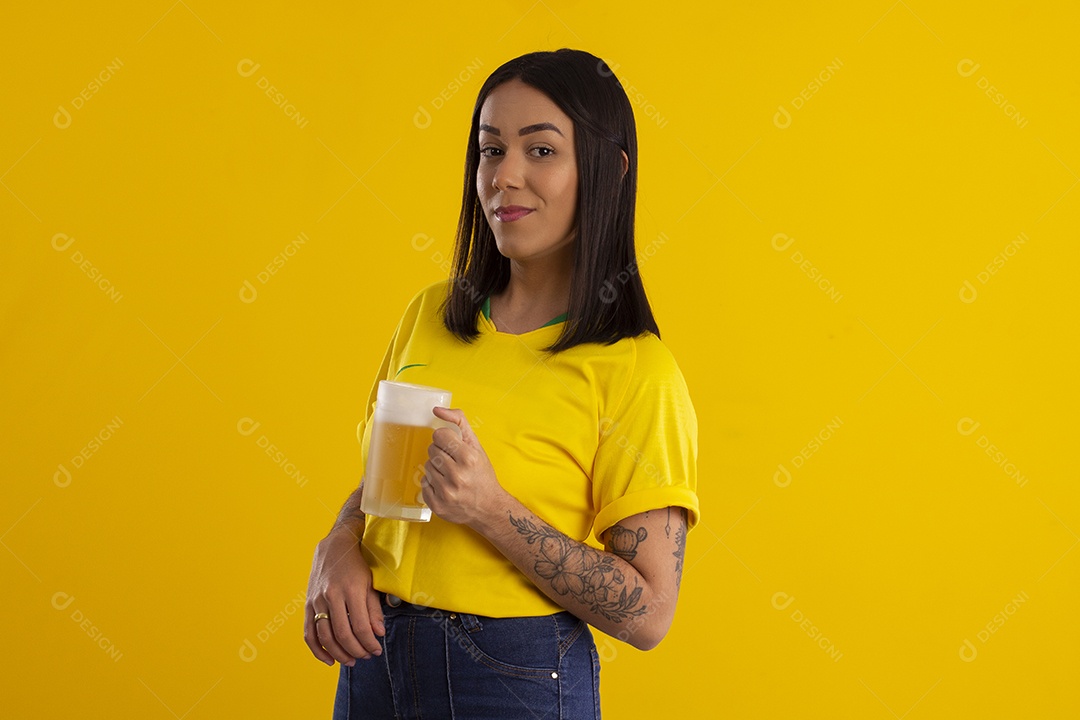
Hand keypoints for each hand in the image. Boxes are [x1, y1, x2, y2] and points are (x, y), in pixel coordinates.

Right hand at [303, 530, 384, 665]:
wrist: (335, 545)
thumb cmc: (357, 564)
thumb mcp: (371, 582)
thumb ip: (373, 609)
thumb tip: (377, 633)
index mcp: (351, 589)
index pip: (360, 626)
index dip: (369, 643)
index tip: (376, 650)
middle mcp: (332, 595)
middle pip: (343, 634)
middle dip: (356, 650)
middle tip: (366, 656)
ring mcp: (317, 600)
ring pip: (325, 636)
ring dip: (338, 653)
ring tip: (351, 660)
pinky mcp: (308, 604)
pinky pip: (309, 633)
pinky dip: (317, 650)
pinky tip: (329, 659)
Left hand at [422, 407, 503, 526]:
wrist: (489, 507)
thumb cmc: (482, 474)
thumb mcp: (476, 445)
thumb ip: (459, 422)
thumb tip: (437, 410)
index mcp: (468, 458)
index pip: (439, 435)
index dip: (444, 438)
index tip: (451, 445)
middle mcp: (457, 476)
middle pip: (431, 450)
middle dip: (440, 453)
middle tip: (452, 462)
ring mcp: (446, 492)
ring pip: (426, 467)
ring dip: (436, 469)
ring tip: (450, 475)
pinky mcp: (438, 505)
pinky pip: (423, 484)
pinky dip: (432, 484)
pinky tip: (445, 486)